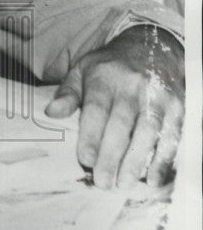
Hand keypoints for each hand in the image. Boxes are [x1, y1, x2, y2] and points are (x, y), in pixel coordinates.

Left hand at [46, 26, 184, 188]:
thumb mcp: (83, 70)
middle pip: (122, 124)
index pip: (97, 108)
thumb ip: (68, 93)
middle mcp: (133, 86)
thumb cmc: (110, 66)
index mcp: (106, 77)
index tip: (85, 160)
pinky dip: (164, 158)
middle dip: (112, 155)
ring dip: (138, 160)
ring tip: (125, 183)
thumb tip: (52, 112)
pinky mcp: (177, 106)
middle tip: (103, 182)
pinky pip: (172, 134)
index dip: (92, 135)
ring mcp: (158, 96)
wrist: (152, 45)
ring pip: (148, 131)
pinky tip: (154, 178)